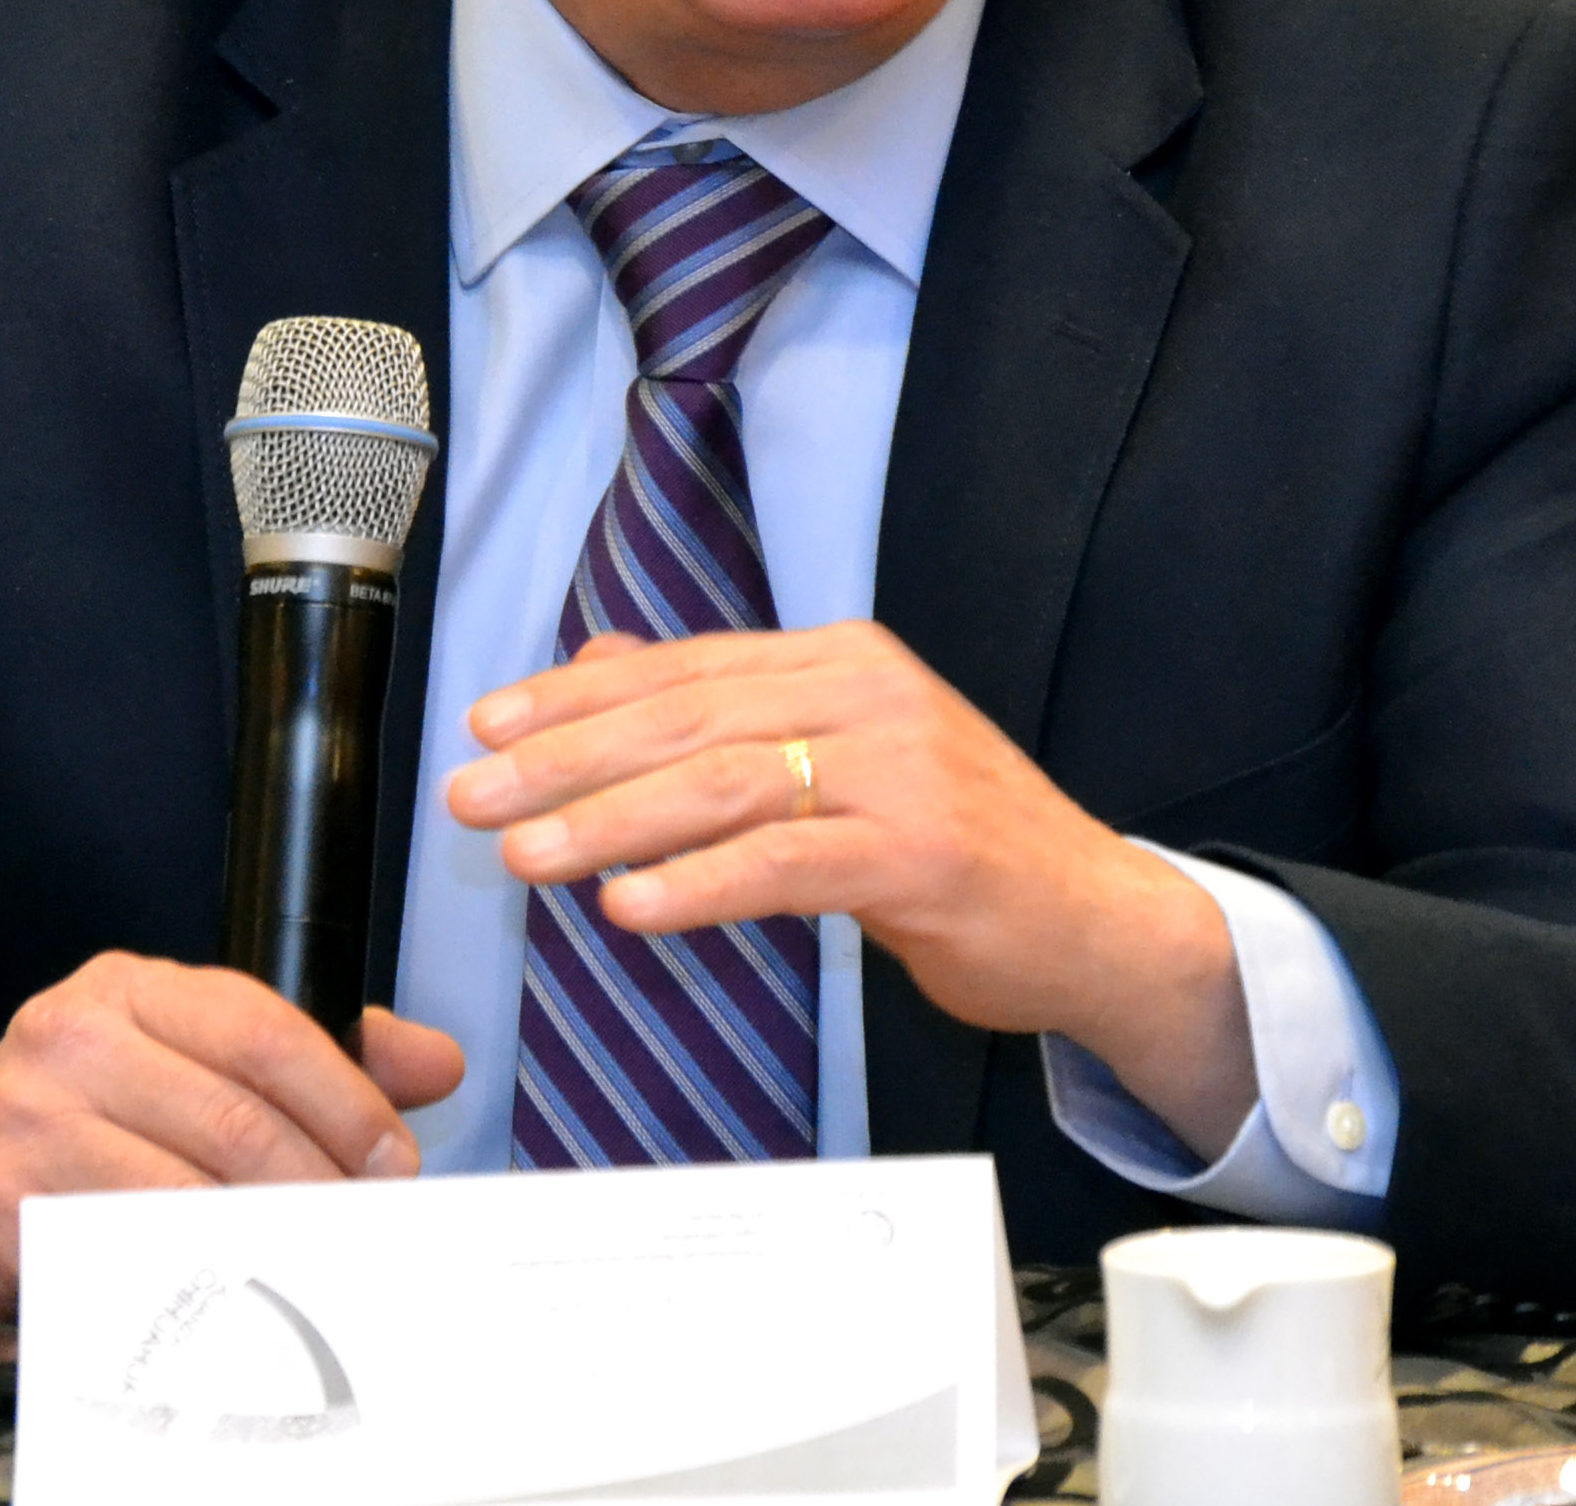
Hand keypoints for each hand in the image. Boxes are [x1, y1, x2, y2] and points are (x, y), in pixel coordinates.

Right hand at [0, 959, 462, 1317]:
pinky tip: (232, 1300)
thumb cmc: (77, 1124)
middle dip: (319, 1185)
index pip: (263, 1027)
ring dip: (268, 1242)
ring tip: (315, 1269)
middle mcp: (70, 1033)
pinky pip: (119, 1251)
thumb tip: (436, 1062)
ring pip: (185, 1189)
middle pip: (234, 1116)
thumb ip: (314, 1058)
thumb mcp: (189, 1061)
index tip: (391, 1160)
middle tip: (365, 1231)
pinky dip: (189, 1281)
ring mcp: (23, 1115)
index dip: (344, 1100)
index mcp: (129, 986)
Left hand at [447, 623, 1255, 1158]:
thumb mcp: (843, 752)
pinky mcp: (919, 852)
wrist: (1099, 916)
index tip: (488, 726)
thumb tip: (604, 661)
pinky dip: (697, 884)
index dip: (577, 697)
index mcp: (841, 659)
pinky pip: (785, 863)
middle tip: (476, 795)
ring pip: (724, 784)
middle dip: (569, 758)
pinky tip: (629, 906)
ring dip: (611, 821)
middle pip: (689, 717)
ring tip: (527, 853)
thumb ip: (732, 708)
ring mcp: (899, 769)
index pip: (684, 667)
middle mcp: (867, 694)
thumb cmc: (957, 841)